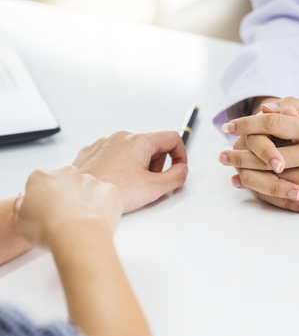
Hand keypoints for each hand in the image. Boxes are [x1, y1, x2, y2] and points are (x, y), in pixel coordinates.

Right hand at [13, 165, 122, 248]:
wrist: (77, 236)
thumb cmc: (48, 229)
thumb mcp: (20, 219)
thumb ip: (24, 204)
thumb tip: (28, 201)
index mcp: (42, 176)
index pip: (42, 182)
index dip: (45, 198)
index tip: (48, 210)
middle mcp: (67, 172)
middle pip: (66, 181)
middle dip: (67, 195)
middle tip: (66, 216)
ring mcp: (90, 180)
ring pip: (88, 188)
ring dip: (86, 200)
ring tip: (82, 221)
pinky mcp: (109, 189)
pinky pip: (107, 196)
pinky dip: (104, 206)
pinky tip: (98, 219)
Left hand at [73, 131, 187, 212]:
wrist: (79, 198)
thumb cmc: (112, 191)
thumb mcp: (154, 188)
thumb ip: (176, 177)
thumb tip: (182, 170)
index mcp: (139, 141)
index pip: (172, 138)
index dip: (181, 155)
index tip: (178, 169)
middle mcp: (122, 137)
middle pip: (152, 146)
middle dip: (157, 165)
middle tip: (150, 184)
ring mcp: (105, 143)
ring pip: (133, 151)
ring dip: (139, 166)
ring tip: (130, 186)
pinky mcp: (92, 151)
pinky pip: (114, 155)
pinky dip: (120, 167)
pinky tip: (115, 183)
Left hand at [218, 97, 298, 212]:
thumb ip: (292, 107)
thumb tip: (263, 108)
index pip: (273, 123)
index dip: (247, 124)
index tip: (229, 126)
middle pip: (268, 156)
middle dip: (240, 155)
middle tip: (221, 155)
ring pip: (276, 179)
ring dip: (250, 176)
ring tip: (232, 173)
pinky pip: (292, 194)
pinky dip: (270, 191)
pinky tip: (254, 187)